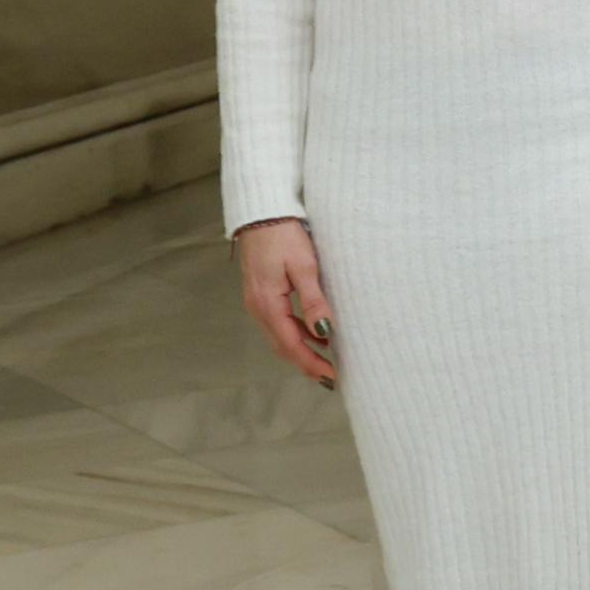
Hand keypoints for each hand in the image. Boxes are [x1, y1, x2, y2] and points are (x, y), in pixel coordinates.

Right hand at [235, 218, 337, 385]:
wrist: (261, 213)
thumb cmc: (284, 235)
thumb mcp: (304, 266)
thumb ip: (313, 300)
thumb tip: (324, 331)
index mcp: (268, 305)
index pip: (291, 345)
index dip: (311, 363)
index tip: (332, 377)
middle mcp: (258, 308)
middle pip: (283, 346)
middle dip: (306, 363)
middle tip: (331, 377)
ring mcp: (257, 301)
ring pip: (280, 336)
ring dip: (301, 350)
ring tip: (327, 360)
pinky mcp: (261, 294)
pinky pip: (278, 323)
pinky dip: (296, 334)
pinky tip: (314, 334)